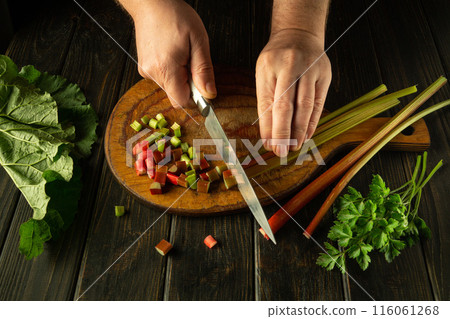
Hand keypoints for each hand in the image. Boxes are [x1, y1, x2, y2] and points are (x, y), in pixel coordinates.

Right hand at [132, 0, 215, 107]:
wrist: (151, 3)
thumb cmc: (175, 16)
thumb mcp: (198, 41)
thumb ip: (204, 70)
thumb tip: (209, 93)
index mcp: (166, 69)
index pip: (182, 101)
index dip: (195, 96)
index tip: (201, 82)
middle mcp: (152, 74)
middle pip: (176, 95)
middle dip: (188, 85)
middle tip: (191, 60)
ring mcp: (146, 71)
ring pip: (170, 87)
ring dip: (180, 77)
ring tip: (180, 53)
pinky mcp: (144, 68)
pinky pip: (163, 78)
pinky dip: (171, 71)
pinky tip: (172, 53)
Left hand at [255, 29, 331, 156]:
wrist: (299, 33)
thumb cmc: (277, 59)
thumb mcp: (264, 74)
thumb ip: (266, 104)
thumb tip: (268, 137)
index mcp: (270, 66)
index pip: (268, 103)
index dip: (269, 128)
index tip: (269, 146)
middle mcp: (291, 65)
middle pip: (287, 105)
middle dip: (283, 133)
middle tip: (281, 152)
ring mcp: (311, 69)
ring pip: (305, 106)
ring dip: (300, 131)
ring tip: (294, 147)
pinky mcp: (325, 74)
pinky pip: (319, 103)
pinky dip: (313, 122)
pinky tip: (307, 135)